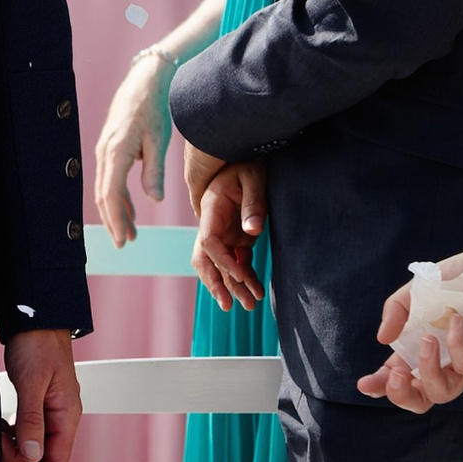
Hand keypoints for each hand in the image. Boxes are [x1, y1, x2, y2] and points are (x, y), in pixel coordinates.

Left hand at [1, 330, 80, 461]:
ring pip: (32, 445)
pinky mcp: (39, 405)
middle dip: (17, 459)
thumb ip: (31, 420)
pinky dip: (12, 433)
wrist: (36, 320)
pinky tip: (0, 424)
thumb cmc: (37, 346)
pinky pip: (27, 431)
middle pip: (42, 457)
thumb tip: (31, 456)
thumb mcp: (32, 384)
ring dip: (12, 445)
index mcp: (67, 415)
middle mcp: (62, 418)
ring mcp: (51, 412)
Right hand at [93, 48, 171, 246]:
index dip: (116, 219)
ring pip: (106, 189)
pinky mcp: (111, 149)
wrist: (144, 81)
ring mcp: (105, 151)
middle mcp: (105, 153)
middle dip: (114, 221)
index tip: (123, 239)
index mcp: (116, 153)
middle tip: (124, 244)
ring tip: (131, 233)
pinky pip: (111, 179)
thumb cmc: (154, 108)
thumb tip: (153, 199)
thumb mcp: (159, 139)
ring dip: (116, 211)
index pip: (110, 194)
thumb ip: (154, 170)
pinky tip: (130, 210)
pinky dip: (118, 197)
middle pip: (104, 196)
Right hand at [190, 158, 268, 310]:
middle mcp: (213, 224)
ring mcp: (224, 232)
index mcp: (211, 209)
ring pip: (221, 265)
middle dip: (217, 283)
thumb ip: (253, 202)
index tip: (240, 275)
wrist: (250, 156)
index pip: (208, 242)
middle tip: (229, 305)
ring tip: (251, 305)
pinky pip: (238, 261)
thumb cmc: (250, 162)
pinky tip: (257, 292)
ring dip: (233, 286)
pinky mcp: (238, 237)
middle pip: (205, 259)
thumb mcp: (254, 177)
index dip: (222, 260)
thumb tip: (252, 231)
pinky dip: (246, 277)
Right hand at [357, 247, 462, 413]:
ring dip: (427, 370)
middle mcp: (447, 360)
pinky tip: (456, 320)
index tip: (365, 383)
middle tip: (396, 373)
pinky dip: (457, 345)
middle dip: (401, 394)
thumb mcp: (422, 286)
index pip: (400, 376)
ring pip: (443, 393)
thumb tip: (381, 339)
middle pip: (421, 398)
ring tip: (427, 340)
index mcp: (425, 346)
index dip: (381, 385)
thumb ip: (398, 310)